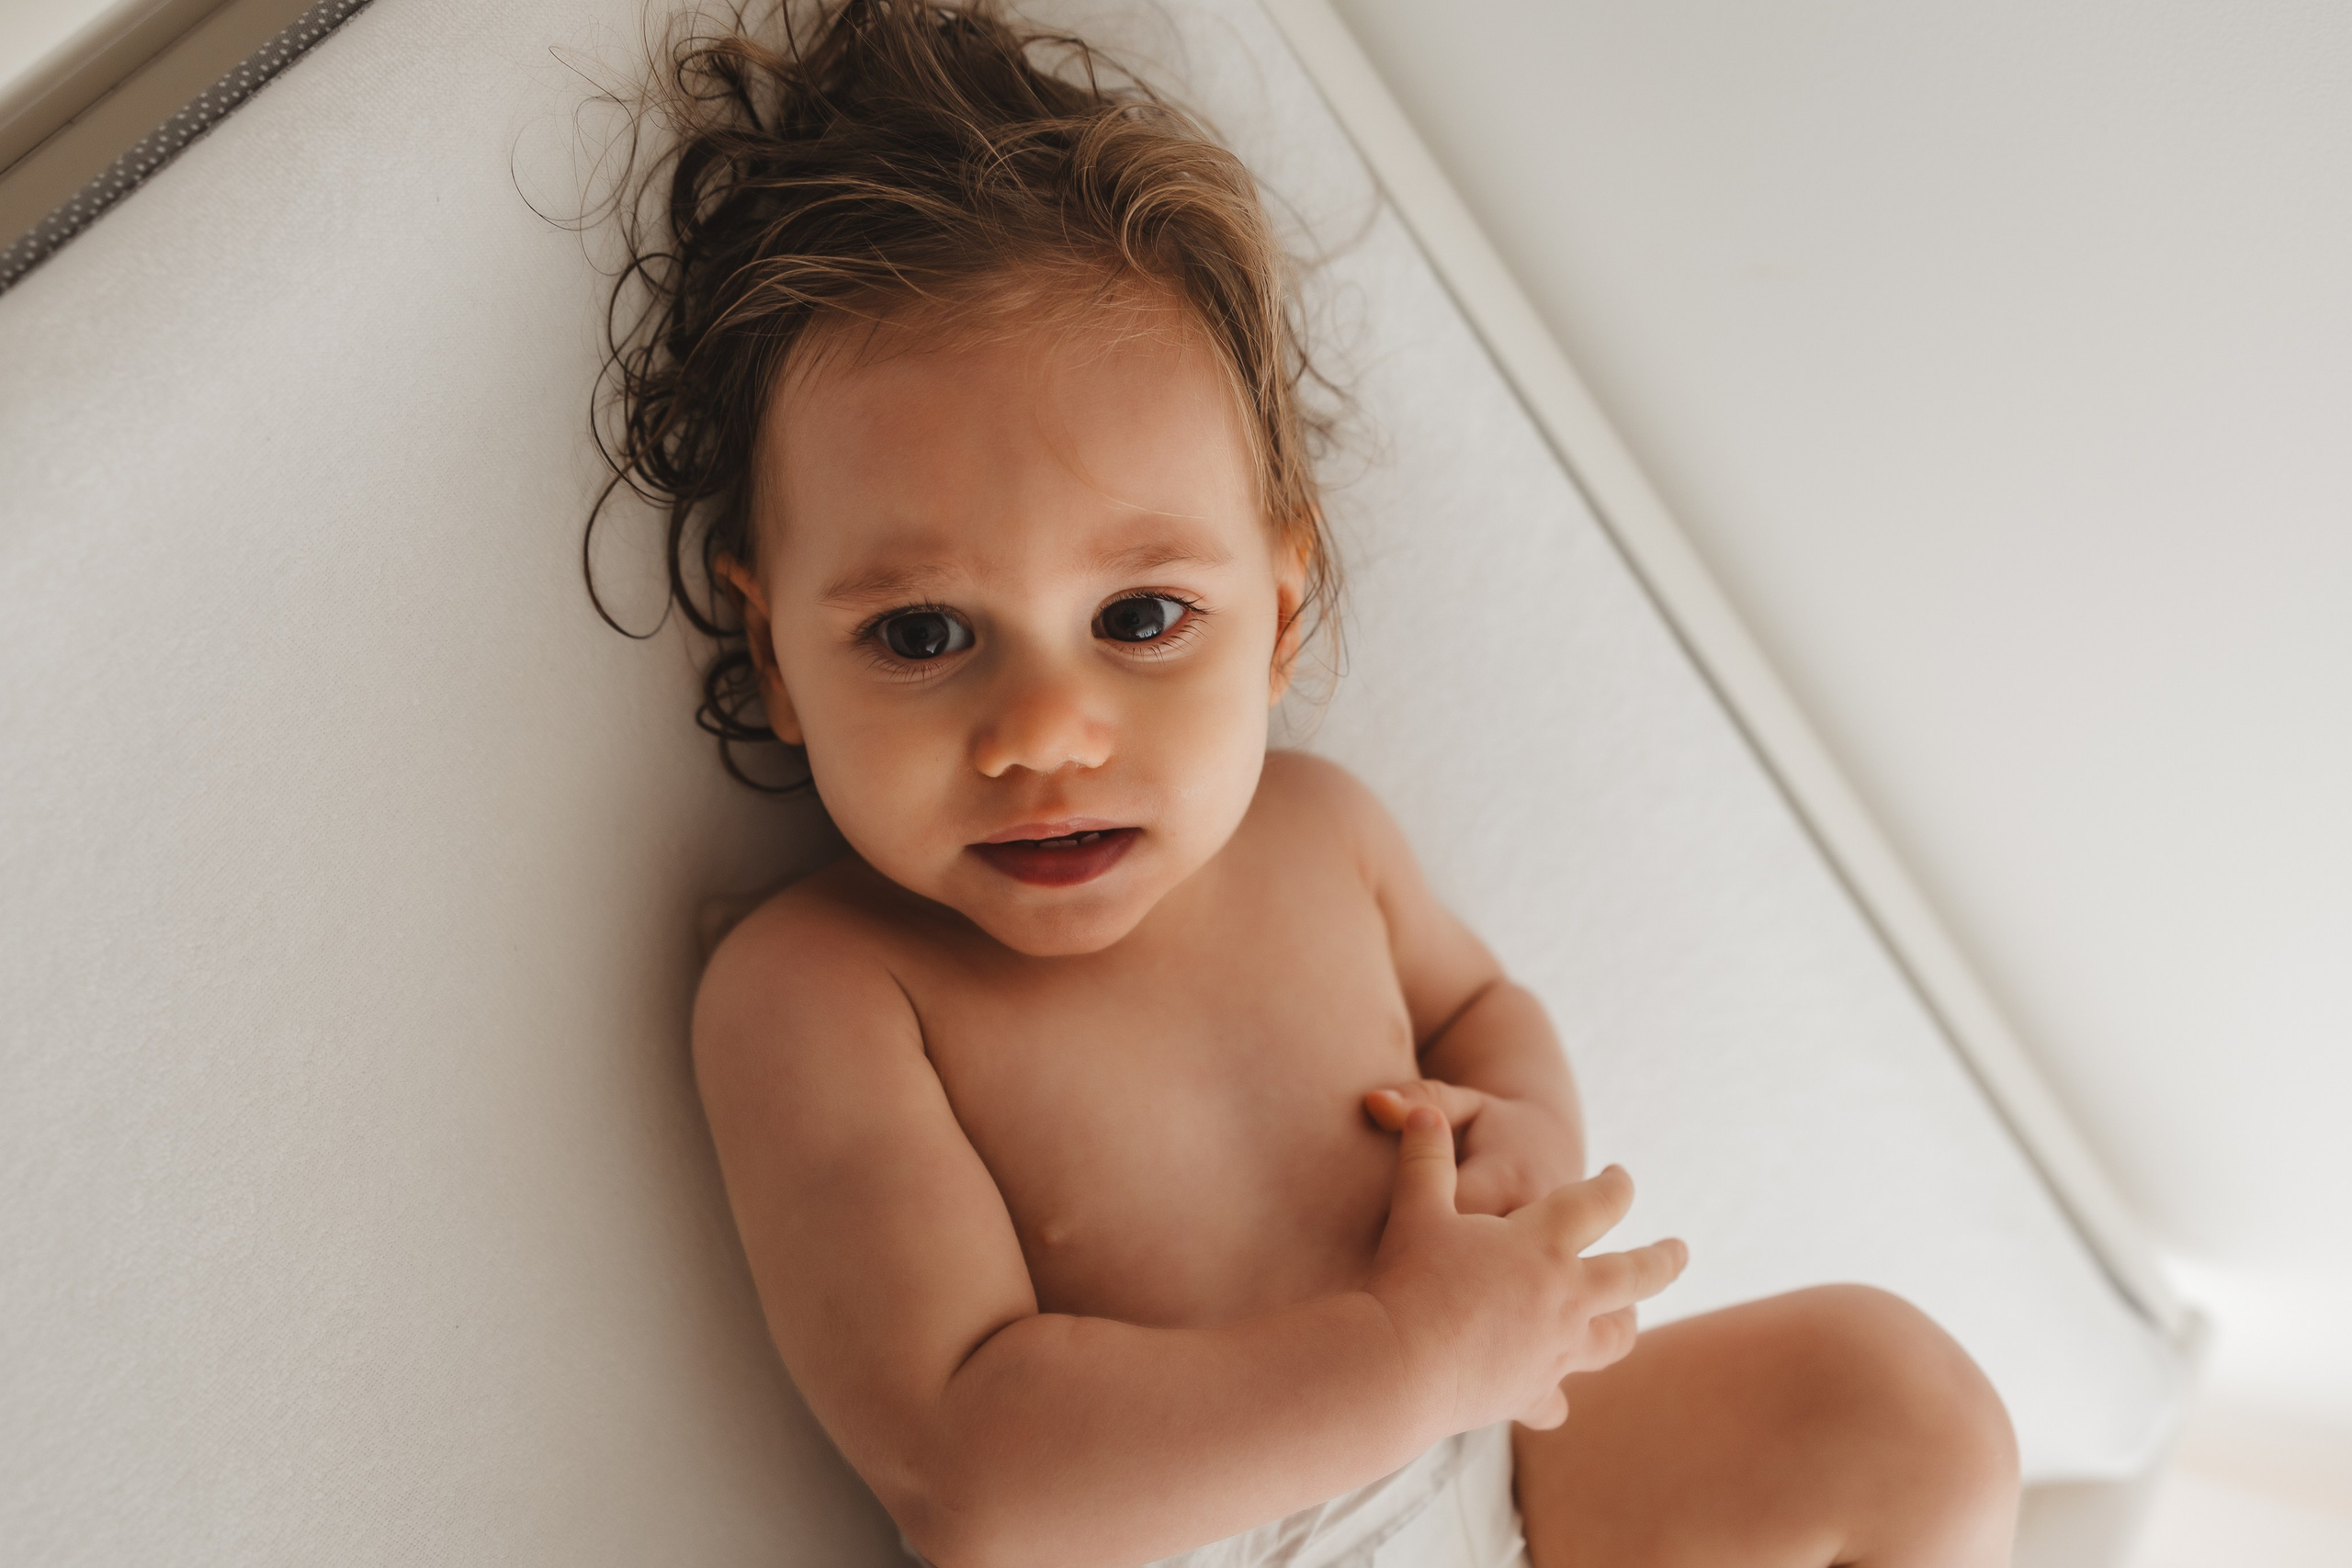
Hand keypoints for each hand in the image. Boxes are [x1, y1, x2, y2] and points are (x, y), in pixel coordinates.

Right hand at [1364, 1106, 1686, 1432]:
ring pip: (1612, 1338)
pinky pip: (1555, 1401)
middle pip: (1633, 1274)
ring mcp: (1555, 1349)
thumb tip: (1420, 1111)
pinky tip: (1549, 1399)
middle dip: (1662, 1259)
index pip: (1598, 1203)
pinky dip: (1553, 1399)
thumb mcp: (1417, 1209)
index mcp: (1543, 1242)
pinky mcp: (1532, 1393)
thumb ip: (1424, 1158)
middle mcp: (1565, 1296)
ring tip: (1629, 1318)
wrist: (1401, 1366)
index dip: (1615, 1187)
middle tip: (1681, 1250)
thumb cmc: (1411, 1280)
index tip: (1621, 1178)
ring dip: (1624, 1323)